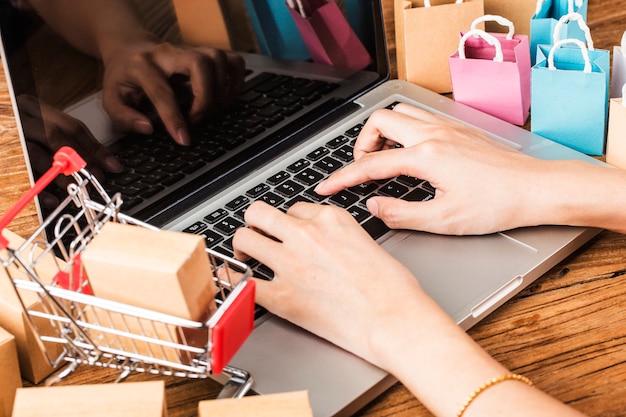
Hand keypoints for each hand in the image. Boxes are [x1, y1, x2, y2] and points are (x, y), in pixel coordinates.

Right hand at [17, 94, 122, 206]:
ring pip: (37, 154)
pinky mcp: (1, 157)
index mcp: (30, 107)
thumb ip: (63, 142)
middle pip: (57, 136)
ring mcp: (6, 137)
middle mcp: (16, 117)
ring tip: (77, 189)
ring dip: (62, 175)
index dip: (95, 147)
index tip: (112, 165)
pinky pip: (20, 174)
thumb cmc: (10, 136)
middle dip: (82, 159)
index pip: (71, 126)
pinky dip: (37, 188)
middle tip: (97, 178)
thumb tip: (100, 161)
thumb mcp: (35, 130)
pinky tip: (51, 200)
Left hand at [101, 41, 245, 144]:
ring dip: (223, 89)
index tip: (183, 139)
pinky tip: (226, 97)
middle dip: (206, 97)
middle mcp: (168, 53)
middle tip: (200, 118)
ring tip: (214, 109)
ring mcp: (190, 50)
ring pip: (219, 59)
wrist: (130, 49)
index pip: (162, 91)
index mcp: (142, 65)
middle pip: (200, 64)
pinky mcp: (206, 53)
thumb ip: (124, 117)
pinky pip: (233, 61)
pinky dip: (236, 80)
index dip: (174, 118)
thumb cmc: (124, 78)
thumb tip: (147, 128)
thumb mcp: (111, 99)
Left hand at [231, 201, 423, 366]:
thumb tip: (323, 245)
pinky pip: (242, 282)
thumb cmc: (392, 288)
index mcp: (330, 219)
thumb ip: (337, 237)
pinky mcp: (282, 296)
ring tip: (246, 258)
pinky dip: (236, 283)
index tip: (289, 234)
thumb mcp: (366, 243)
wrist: (394, 319)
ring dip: (242, 248)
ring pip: (243, 239)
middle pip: (259, 213)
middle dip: (255, 224)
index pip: (293, 209)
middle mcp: (306, 234)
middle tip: (257, 237)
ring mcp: (290, 263)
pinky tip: (237, 285)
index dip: (289, 224)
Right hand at [315, 103, 557, 234]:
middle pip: (380, 120)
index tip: (327, 187)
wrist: (535, 188)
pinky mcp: (459, 128)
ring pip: (400, 113)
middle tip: (364, 168)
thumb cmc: (497, 204)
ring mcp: (447, 127)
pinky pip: (420, 117)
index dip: (343, 178)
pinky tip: (412, 152)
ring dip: (383, 132)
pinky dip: (404, 129)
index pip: (372, 165)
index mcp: (426, 157)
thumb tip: (374, 206)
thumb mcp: (444, 220)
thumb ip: (402, 214)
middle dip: (363, 143)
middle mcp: (434, 135)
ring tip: (384, 157)